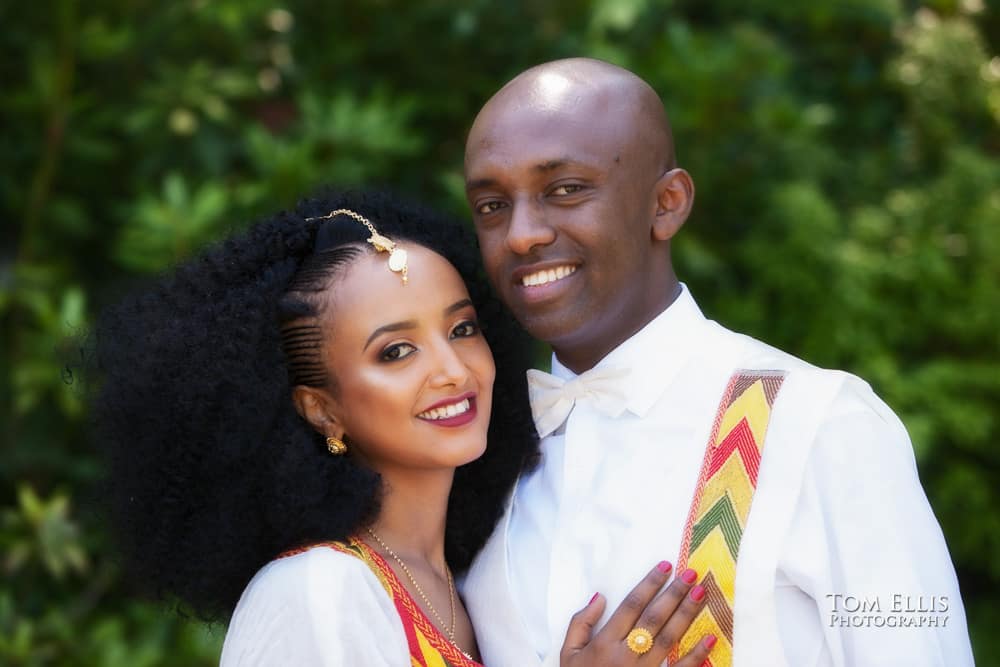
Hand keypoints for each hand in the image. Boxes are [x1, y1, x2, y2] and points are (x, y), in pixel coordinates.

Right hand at [559, 562, 715, 665]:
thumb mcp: (568, 654)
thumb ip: (580, 624)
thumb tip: (599, 598)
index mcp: (605, 642)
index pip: (631, 605)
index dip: (649, 584)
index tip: (665, 566)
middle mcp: (626, 655)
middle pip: (653, 618)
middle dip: (673, 593)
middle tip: (691, 573)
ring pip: (669, 638)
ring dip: (687, 614)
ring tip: (701, 593)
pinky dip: (697, 655)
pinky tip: (710, 637)